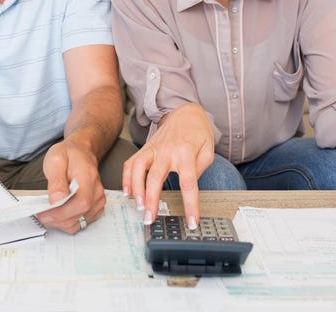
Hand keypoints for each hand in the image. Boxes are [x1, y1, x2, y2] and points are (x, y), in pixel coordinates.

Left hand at [36, 139, 105, 233]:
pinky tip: (60, 211)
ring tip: (49, 211)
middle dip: (56, 219)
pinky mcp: (96, 207)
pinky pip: (80, 223)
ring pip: (78, 223)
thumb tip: (56, 201)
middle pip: (78, 216)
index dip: (61, 213)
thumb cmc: (69, 154)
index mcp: (88, 176)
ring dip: (60, 222)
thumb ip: (56, 181)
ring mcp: (98, 200)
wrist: (81, 151)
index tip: (43, 214)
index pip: (80, 203)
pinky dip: (67, 221)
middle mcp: (97, 190)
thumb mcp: (55, 160)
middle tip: (41, 213)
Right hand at [123, 103, 213, 228]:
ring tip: (137, 205)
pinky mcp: (145, 149)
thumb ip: (200, 168)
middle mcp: (166, 151)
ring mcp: (153, 149)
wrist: (185, 113)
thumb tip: (188, 186)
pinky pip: (131, 163)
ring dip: (135, 188)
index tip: (191, 222)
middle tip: (150, 218)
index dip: (190, 205)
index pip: (188, 183)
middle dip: (151, 200)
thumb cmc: (198, 132)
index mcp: (186, 153)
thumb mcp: (209, 149)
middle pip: (156, 177)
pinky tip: (127, 192)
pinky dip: (126, 177)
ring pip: (138, 168)